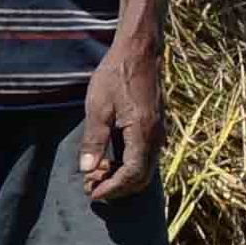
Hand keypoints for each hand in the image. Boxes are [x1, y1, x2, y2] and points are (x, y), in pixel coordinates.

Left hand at [77, 41, 168, 203]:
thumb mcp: (98, 107)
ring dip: (121, 177)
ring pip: (144, 169)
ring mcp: (158, 133)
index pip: (131, 175)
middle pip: (140, 178)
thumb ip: (94, 140)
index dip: (112, 189)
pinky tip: (108, 159)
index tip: (91, 193)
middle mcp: (155, 137)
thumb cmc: (116, 75)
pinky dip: (127, 165)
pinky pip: (145, 156)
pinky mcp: (155, 127)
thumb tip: (87, 170)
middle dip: (116, 188)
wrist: (138, 51)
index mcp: (142, 133)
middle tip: (91, 186)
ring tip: (95, 174)